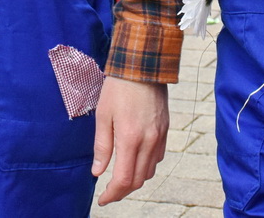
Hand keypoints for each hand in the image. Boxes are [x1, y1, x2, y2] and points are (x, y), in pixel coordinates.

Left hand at [92, 77, 167, 204]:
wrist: (144, 64)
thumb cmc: (119, 87)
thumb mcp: (103, 115)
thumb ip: (102, 146)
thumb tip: (98, 172)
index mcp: (130, 139)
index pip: (124, 179)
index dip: (112, 194)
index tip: (102, 199)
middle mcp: (149, 141)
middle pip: (138, 180)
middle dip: (123, 191)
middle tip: (109, 192)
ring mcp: (160, 136)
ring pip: (150, 171)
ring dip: (135, 179)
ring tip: (120, 176)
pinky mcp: (165, 129)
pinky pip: (157, 157)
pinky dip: (146, 165)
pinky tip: (135, 159)